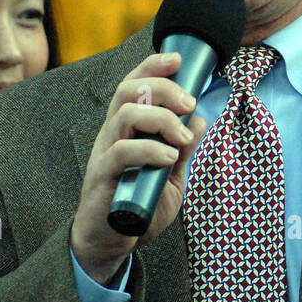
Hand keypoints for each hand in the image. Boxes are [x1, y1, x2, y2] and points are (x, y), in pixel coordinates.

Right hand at [70, 52, 207, 282]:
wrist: (112, 243)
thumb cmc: (139, 205)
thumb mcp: (171, 176)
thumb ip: (183, 148)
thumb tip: (200, 118)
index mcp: (127, 128)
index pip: (134, 84)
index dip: (152, 66)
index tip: (177, 59)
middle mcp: (112, 134)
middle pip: (129, 90)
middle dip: (163, 88)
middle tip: (190, 103)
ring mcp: (104, 154)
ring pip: (124, 115)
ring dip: (160, 119)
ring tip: (182, 137)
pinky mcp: (102, 178)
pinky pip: (121, 152)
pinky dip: (150, 150)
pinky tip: (170, 158)